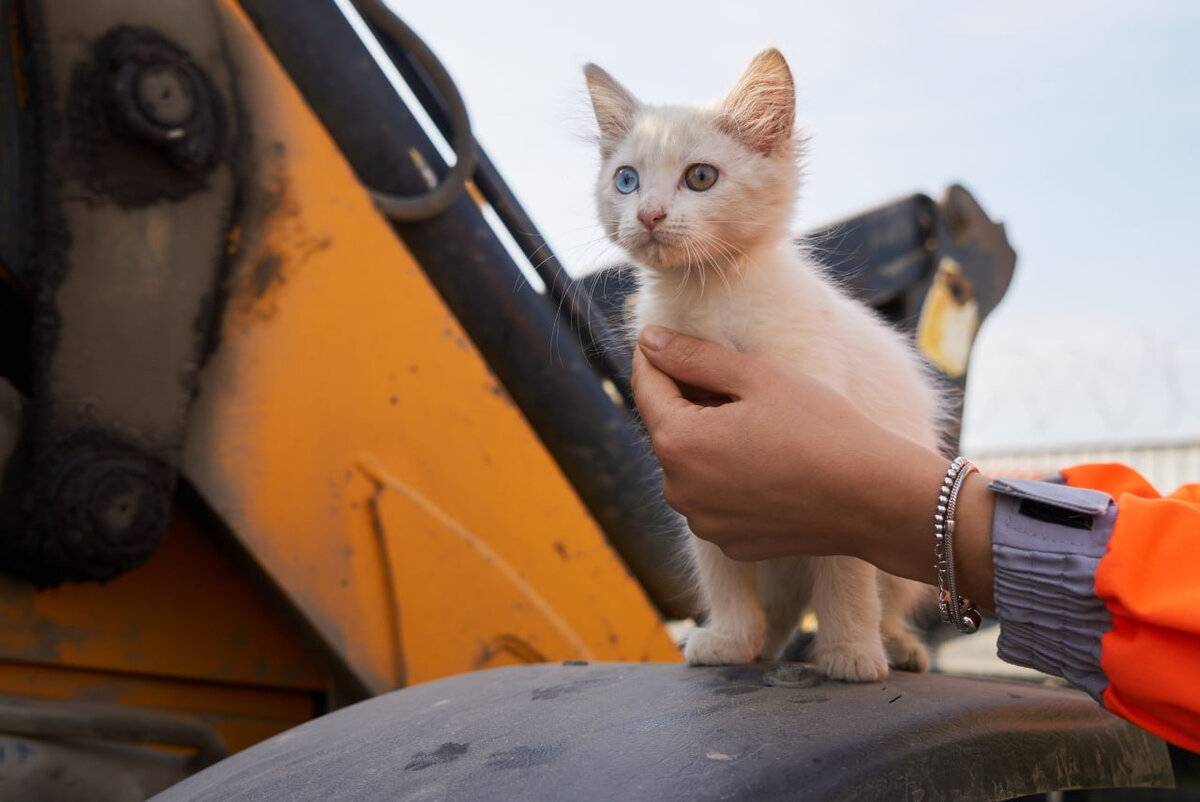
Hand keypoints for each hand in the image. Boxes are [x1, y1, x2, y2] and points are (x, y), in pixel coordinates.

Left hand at [631, 326, 994, 604]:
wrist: (876, 498)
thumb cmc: (822, 428)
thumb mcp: (757, 377)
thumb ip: (694, 356)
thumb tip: (649, 340)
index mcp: (677, 443)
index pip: (647, 386)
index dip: (658, 355)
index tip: (671, 336)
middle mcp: (679, 491)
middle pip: (669, 427)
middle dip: (691, 400)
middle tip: (737, 380)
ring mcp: (704, 523)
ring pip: (692, 465)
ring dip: (710, 440)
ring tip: (762, 423)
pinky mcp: (730, 543)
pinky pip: (716, 498)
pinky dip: (731, 477)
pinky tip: (772, 463)